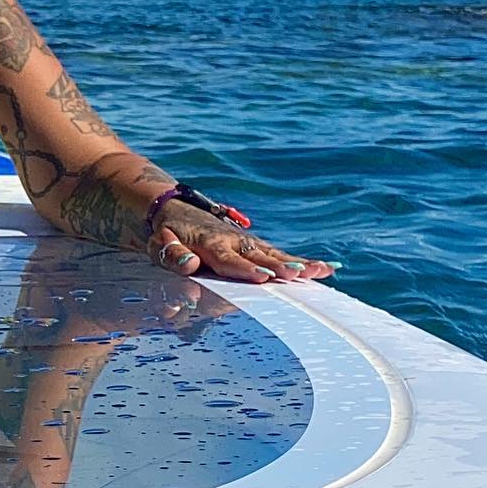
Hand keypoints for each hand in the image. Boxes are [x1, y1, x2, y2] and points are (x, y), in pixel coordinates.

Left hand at [146, 200, 336, 282]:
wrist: (175, 211)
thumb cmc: (167, 235)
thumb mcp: (160, 244)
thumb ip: (173, 255)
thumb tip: (191, 264)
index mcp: (209, 244)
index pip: (228, 260)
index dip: (245, 269)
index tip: (264, 276)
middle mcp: (233, 241)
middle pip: (260, 256)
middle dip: (279, 266)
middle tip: (299, 275)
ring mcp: (247, 242)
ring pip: (275, 254)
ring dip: (298, 263)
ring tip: (322, 271)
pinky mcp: (256, 245)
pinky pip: (279, 254)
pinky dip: (302, 261)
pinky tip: (327, 269)